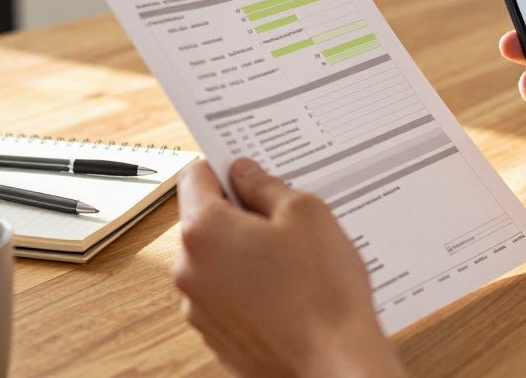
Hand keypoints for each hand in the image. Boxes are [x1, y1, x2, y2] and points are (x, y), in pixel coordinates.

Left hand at [172, 159, 405, 377]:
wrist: (334, 363)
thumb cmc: (323, 292)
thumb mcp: (306, 213)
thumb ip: (266, 186)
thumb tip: (245, 175)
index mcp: (204, 232)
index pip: (194, 177)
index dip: (222, 168)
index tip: (245, 170)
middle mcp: (190, 271)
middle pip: (204, 222)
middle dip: (240, 215)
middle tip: (284, 219)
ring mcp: (200, 309)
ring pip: (217, 262)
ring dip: (245, 254)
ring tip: (293, 262)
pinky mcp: (217, 336)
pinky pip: (227, 296)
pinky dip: (250, 288)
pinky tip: (288, 292)